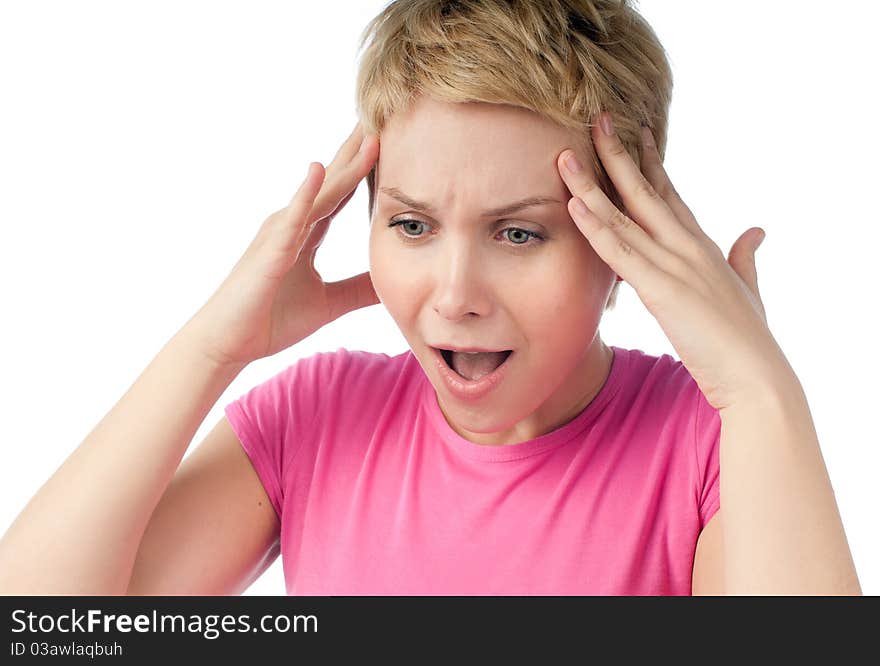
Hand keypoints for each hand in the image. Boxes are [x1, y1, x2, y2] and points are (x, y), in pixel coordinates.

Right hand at [189, 122, 380, 366]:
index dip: (364, 167)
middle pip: (333, 180)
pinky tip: (319, 169)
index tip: (389, 137)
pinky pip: (291, 218)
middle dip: (358, 148)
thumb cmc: (269, 320)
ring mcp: (279, 233)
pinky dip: (305, 194)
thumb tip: (392, 281)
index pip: (341, 193)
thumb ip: (358, 288)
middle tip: (384, 113)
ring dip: (345, 163)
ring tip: (368, 132)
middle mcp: (292, 223)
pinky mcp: (269, 251)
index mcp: (305, 233)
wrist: (228, 344)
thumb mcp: (329, 303)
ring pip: (320, 192)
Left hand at [557, 111, 791, 410]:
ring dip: (591, 184)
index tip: (634, 133)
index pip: (669, 193)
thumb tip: (755, 230)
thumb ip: (746, 256)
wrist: (755, 374)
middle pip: (644, 190)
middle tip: (597, 119)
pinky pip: (619, 251)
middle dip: (618, 154)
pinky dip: (595, 226)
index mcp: (702, 244)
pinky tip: (573, 204)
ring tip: (566, 155)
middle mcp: (686, 244)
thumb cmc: (748, 337)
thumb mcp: (747, 288)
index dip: (649, 163)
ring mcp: (674, 263)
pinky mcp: (661, 288)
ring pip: (623, 215)